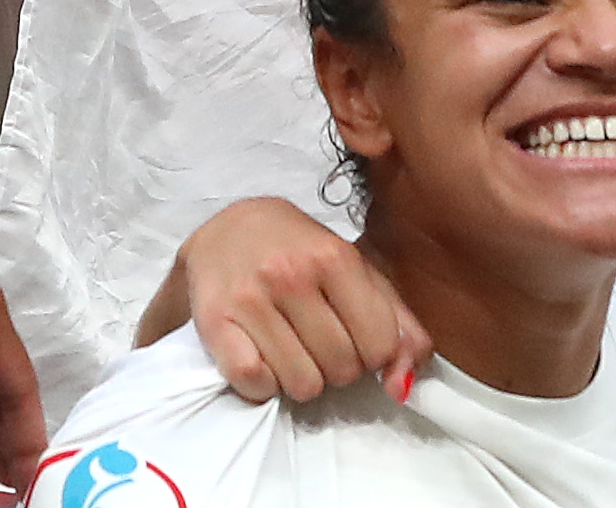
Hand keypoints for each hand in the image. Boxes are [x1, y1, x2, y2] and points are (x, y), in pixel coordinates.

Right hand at [173, 196, 428, 406]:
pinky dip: (263, 384)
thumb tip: (401, 386)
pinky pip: (254, 383)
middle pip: (341, 369)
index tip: (355, 335)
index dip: (372, 352)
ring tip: (291, 347)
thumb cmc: (301, 253)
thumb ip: (396, 324)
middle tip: (318, 339)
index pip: (379, 345)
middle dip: (337, 365)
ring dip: (301, 377)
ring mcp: (249, 298)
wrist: (226, 230)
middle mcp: (290, 274)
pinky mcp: (213, 322)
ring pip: (302, 385)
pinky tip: (263, 357)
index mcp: (334, 256)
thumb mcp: (358, 272)